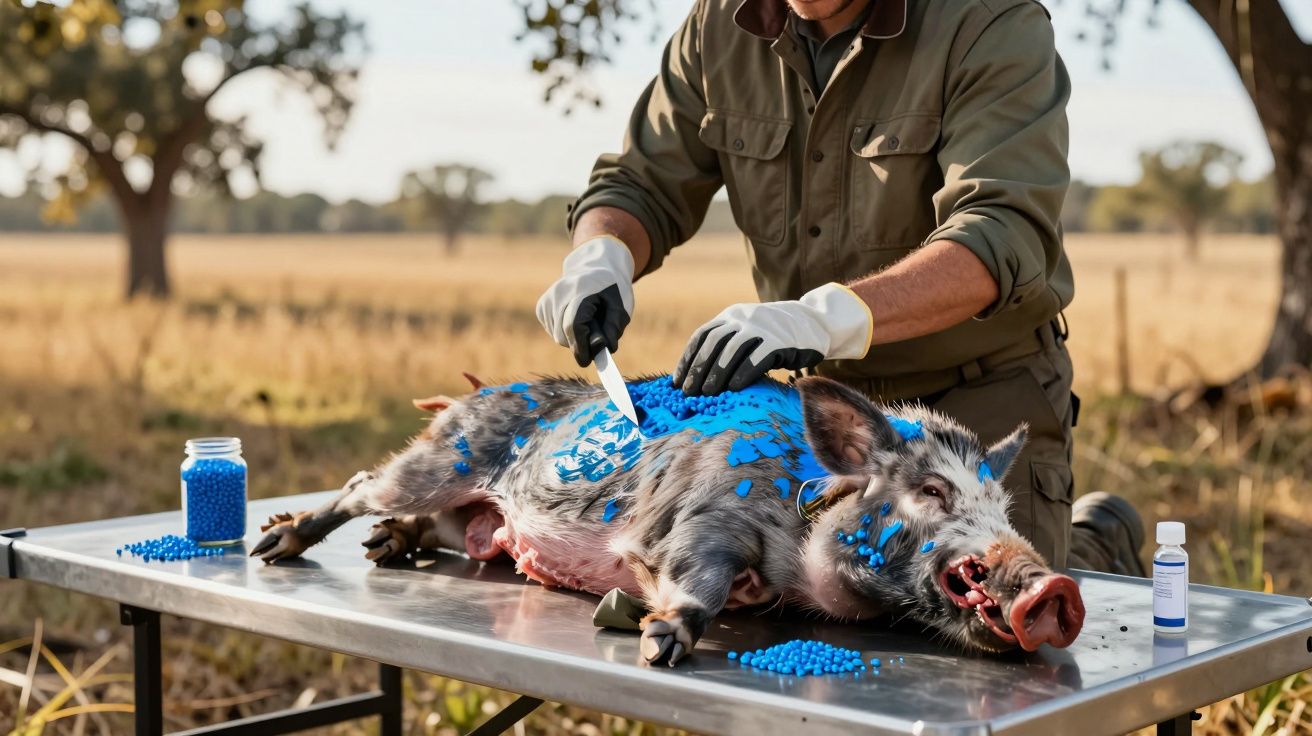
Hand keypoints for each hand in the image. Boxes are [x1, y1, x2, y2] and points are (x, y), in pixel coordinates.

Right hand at [536, 236, 635, 366]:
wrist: (596, 267)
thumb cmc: (612, 289)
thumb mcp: (621, 307)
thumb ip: (613, 329)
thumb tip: (601, 350)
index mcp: (580, 290)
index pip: (573, 325)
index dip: (580, 347)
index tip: (587, 361)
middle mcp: (559, 292)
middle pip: (563, 333)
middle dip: (579, 343)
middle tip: (596, 341)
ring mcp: (548, 298)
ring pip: (557, 334)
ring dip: (573, 338)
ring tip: (588, 323)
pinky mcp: (542, 305)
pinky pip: (552, 330)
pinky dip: (564, 332)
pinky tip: (575, 319)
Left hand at [672, 283, 872, 394]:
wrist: (814, 323)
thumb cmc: (775, 336)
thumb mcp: (748, 332)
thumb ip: (727, 346)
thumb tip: (698, 377)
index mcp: (731, 315)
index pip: (702, 336)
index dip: (688, 360)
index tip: (677, 382)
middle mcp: (743, 318)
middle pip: (713, 344)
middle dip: (699, 369)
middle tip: (689, 393)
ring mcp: (762, 327)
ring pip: (732, 350)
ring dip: (717, 373)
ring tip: (707, 394)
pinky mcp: (780, 341)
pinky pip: (757, 358)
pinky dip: (743, 374)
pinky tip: (733, 388)